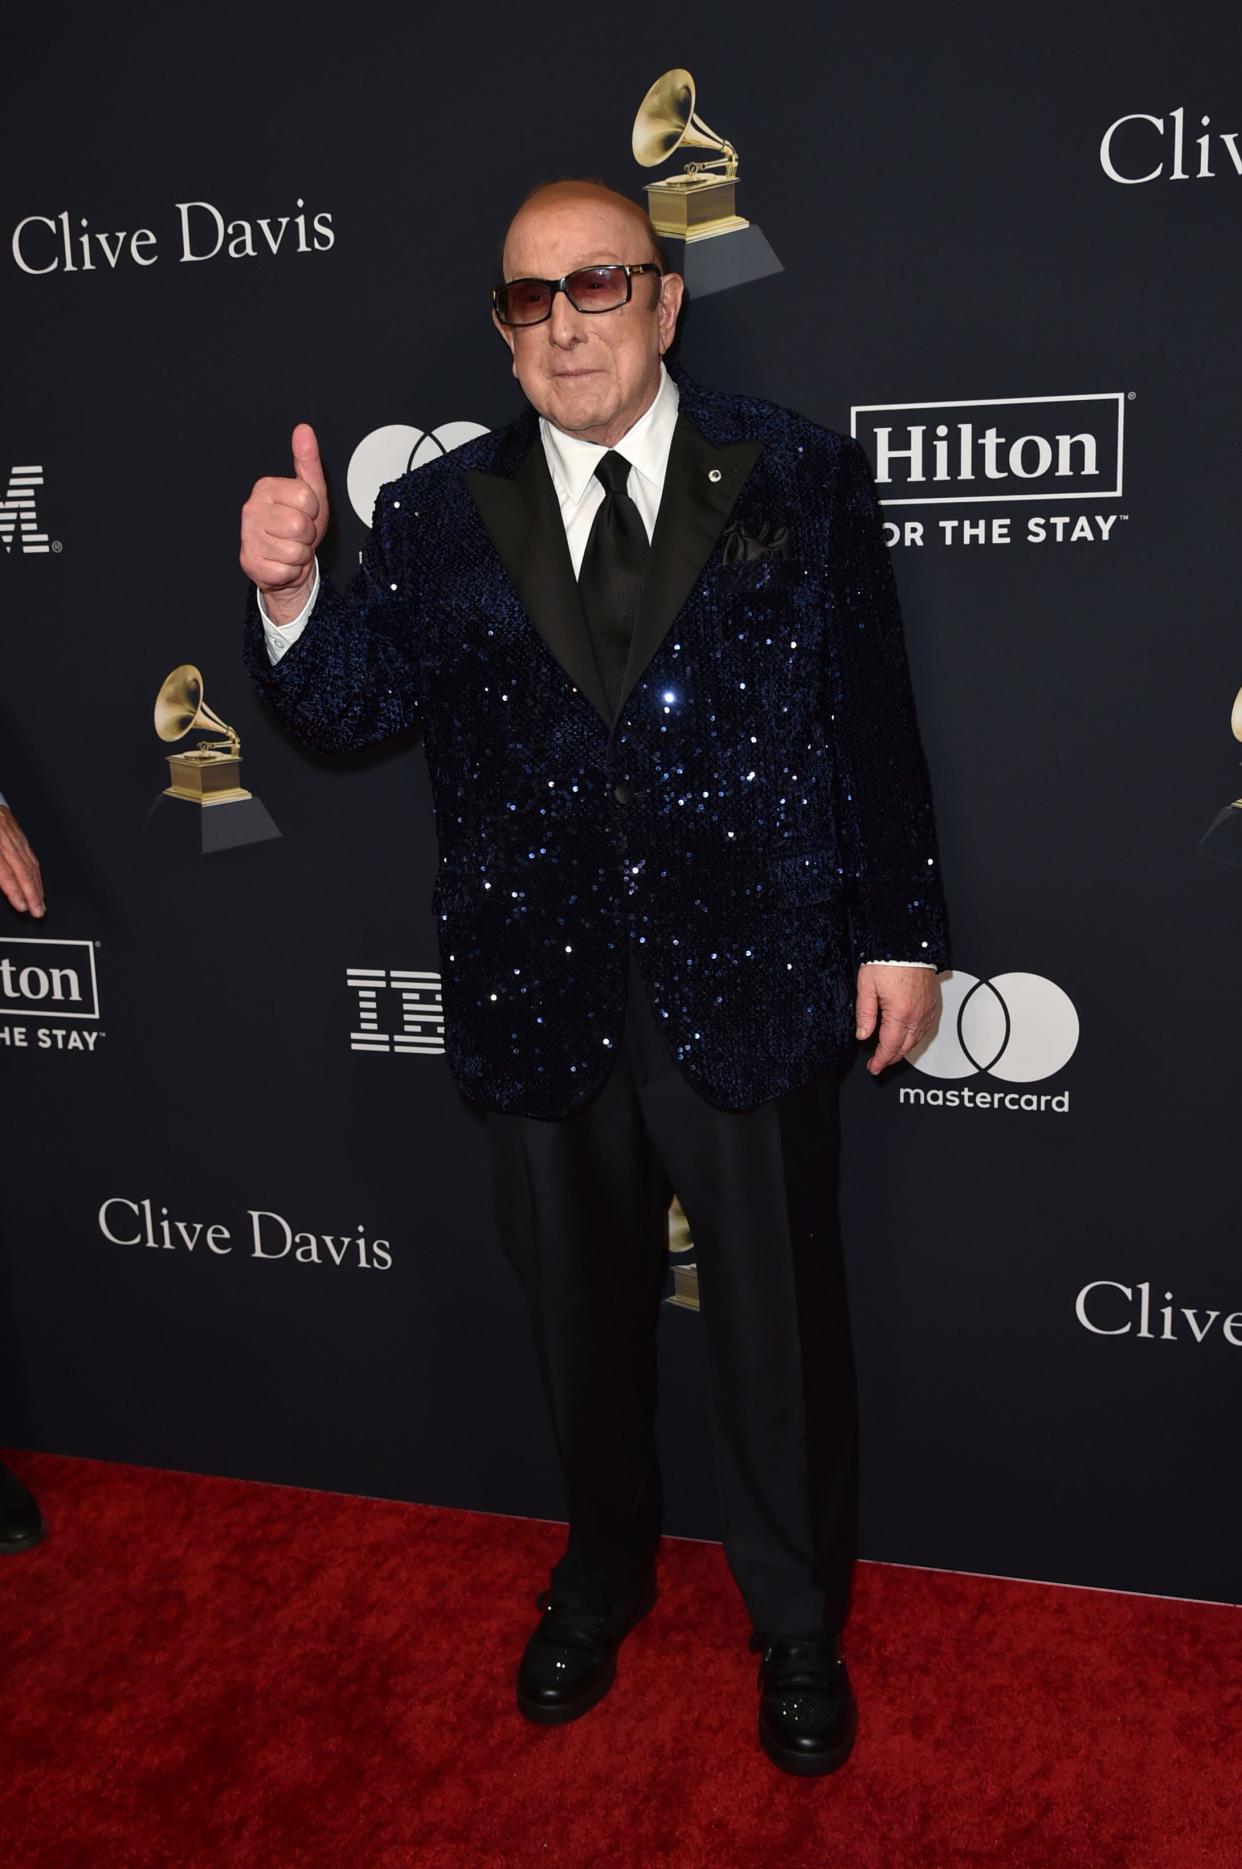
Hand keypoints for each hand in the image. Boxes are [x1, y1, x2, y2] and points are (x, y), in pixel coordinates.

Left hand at [0, 806, 44, 916]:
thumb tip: (1, 882)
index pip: (5, 872)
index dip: (14, 891)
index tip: (21, 906)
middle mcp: (2, 837)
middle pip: (22, 869)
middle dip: (32, 893)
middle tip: (38, 910)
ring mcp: (11, 832)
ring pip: (29, 861)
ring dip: (37, 884)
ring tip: (41, 901)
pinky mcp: (14, 828)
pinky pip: (29, 851)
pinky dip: (35, 868)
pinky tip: (38, 879)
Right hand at [239, 423, 328, 623]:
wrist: (288, 564)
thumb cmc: (299, 527)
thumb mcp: (310, 491)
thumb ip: (308, 461)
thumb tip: (304, 430)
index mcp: (266, 487)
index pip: (307, 497)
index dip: (313, 510)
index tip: (305, 513)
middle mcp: (251, 509)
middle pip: (300, 524)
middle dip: (307, 534)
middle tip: (298, 534)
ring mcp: (248, 536)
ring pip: (294, 549)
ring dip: (300, 554)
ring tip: (291, 547)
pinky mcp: (250, 562)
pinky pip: (286, 569)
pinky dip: (291, 571)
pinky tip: (282, 562)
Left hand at [854, 964, 938, 1074]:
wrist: (908, 942)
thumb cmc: (887, 959)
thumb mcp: (867, 986)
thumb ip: (865, 1013)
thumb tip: (863, 1034)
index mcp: (900, 1013)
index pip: (890, 1046)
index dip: (880, 1061)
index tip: (874, 1067)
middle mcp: (917, 1014)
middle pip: (905, 1047)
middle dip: (891, 1059)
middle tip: (879, 1063)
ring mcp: (928, 1010)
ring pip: (917, 1040)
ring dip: (903, 1049)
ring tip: (890, 1053)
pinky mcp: (933, 1004)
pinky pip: (926, 1028)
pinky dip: (915, 1037)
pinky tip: (907, 1038)